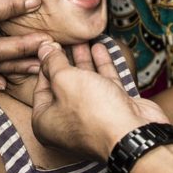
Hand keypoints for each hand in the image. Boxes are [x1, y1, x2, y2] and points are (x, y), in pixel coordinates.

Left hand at [32, 40, 167, 160]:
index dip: (45, 64)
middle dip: (66, 59)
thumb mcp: (64, 80)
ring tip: (83, 38)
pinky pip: (103, 85)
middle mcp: (66, 123)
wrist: (131, 134)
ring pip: (85, 83)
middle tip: (65, 38)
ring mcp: (91, 118)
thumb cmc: (91, 111)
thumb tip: (43, 49)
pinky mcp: (112, 111)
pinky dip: (101, 66)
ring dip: (84, 60)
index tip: (48, 44)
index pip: (40, 87)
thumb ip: (53, 62)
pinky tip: (99, 47)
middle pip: (63, 85)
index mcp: (45, 121)